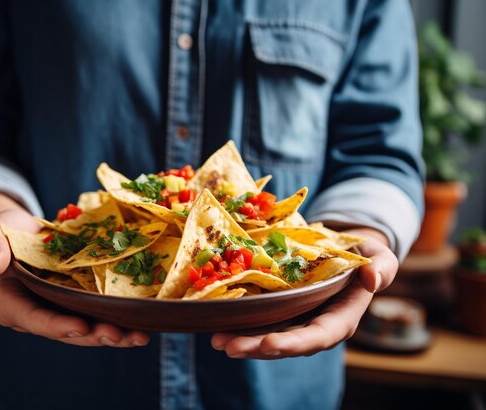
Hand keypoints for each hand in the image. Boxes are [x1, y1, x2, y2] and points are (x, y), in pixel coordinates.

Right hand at [0, 190, 149, 346]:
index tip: (82, 327)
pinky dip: (118, 319)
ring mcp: (58, 309)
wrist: (17, 229)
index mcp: (12, 305)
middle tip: (122, 335)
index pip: (35, 320)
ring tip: (139, 336)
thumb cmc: (1, 233)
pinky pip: (96, 314)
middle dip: (95, 335)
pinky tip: (141, 322)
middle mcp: (36, 314)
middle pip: (67, 332)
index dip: (58, 326)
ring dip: (114, 334)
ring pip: (86, 329)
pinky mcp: (75, 301)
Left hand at [211, 228, 396, 358]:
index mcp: (340, 318)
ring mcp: (294, 320)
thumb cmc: (363, 255)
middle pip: (285, 343)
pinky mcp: (278, 310)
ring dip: (242, 340)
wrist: (344, 249)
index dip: (294, 343)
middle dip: (257, 347)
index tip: (270, 344)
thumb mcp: (379, 256)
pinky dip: (238, 324)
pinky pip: (258, 320)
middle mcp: (314, 325)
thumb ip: (382, 267)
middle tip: (229, 346)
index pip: (318, 336)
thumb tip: (372, 280)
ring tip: (216, 340)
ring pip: (267, 335)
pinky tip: (215, 322)